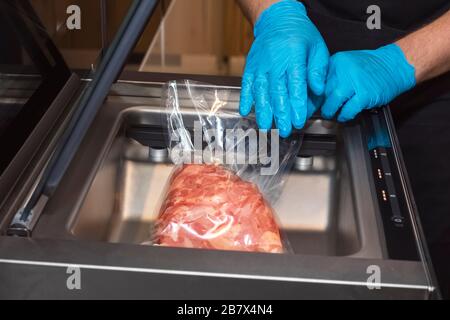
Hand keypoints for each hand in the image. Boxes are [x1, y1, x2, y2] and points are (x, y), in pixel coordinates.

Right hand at [240, 0, 328, 137]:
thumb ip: (318, 70)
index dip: (297, 105)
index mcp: (294, 57)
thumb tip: (318, 90)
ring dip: (263, 111)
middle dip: (281, 114)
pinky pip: (246, 84)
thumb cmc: (300, 36)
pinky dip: (245, 98)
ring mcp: (260, 65)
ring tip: (266, 127)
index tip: (299, 120)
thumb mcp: (317, 48)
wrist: (277, 19)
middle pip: (277, 92)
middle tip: (284, 130)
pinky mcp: (251, 67)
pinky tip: (245, 111)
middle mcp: (275, 62)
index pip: (296, 85)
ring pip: (261, 91)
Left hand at [321, 44, 415, 121]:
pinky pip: (348, 110)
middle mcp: (343, 70)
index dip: (314, 96)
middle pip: (323, 93)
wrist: (395, 65)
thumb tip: (318, 99)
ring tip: (332, 115)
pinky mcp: (365, 94)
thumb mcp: (347, 66)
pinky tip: (345, 115)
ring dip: (330, 112)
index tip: (311, 104)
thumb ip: (332, 79)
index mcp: (336, 61)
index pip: (317, 82)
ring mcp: (354, 81)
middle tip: (322, 111)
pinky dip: (344, 115)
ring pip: (332, 102)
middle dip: (321, 105)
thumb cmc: (371, 68)